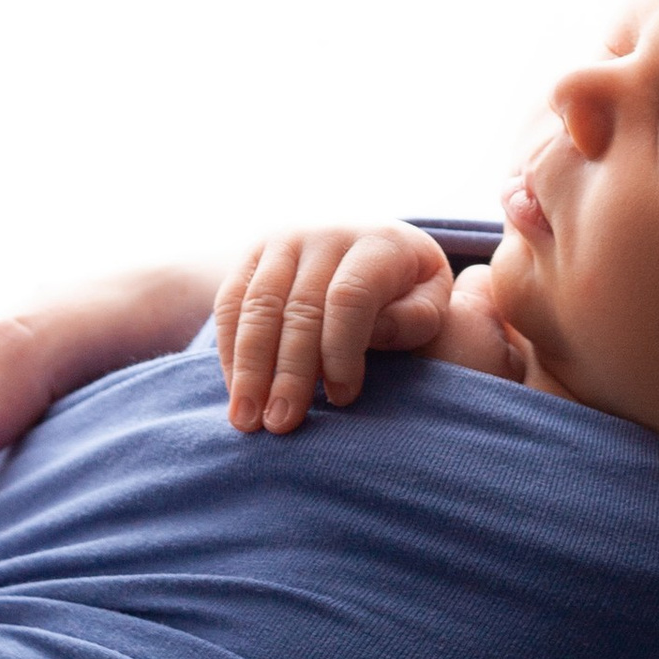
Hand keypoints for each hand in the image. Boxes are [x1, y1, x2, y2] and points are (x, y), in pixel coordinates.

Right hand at [214, 223, 453, 432]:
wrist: (366, 242)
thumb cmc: (405, 288)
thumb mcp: (429, 300)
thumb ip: (414, 318)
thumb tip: (373, 336)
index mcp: (379, 243)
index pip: (350, 296)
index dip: (342, 350)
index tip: (342, 397)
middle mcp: (325, 234)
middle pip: (299, 307)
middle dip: (289, 371)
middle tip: (281, 424)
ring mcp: (283, 240)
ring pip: (256, 304)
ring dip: (248, 367)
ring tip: (247, 419)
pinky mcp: (252, 254)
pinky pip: (229, 301)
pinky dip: (229, 350)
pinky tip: (236, 391)